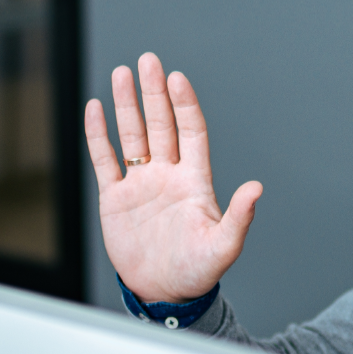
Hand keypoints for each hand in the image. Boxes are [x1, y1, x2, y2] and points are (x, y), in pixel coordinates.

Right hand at [84, 52, 262, 303]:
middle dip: (154, 92)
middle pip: (161, 124)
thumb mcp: (223, 246)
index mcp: (194, 181)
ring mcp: (141, 184)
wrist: (164, 293)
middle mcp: (168, 175)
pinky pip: (105, 160)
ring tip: (122, 73)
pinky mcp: (116, 198)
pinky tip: (96, 109)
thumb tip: (256, 189)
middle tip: (148, 61)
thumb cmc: (198, 271)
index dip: (184, 104)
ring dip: (127, 106)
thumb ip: (238, 217)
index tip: (176, 78)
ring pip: (133, 135)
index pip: (190, 132)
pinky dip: (99, 136)